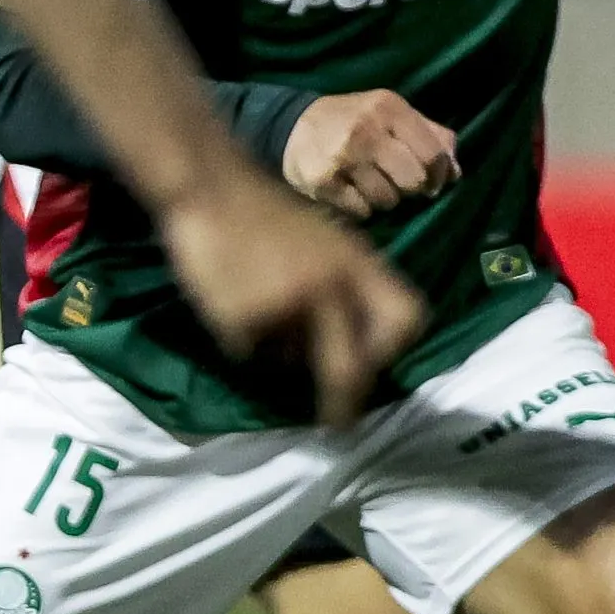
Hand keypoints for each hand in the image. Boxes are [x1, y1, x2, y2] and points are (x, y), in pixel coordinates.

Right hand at [157, 180, 426, 424]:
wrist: (209, 188)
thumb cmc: (268, 214)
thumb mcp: (328, 239)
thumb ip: (349, 283)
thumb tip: (362, 341)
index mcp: (358, 264)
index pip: (405, 319)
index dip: (392, 349)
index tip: (376, 365)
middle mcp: (328, 289)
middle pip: (350, 369)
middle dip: (344, 405)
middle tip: (339, 425)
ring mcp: (284, 308)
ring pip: (290, 361)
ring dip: (279, 351)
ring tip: (258, 304)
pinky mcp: (242, 321)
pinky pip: (249, 352)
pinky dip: (242, 340)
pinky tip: (231, 301)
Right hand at [283, 89, 462, 217]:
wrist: (291, 126)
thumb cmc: (352, 121)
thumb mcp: (391, 114)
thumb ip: (429, 134)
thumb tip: (456, 171)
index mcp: (389, 108)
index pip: (433, 154)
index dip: (439, 175)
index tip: (433, 181)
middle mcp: (366, 131)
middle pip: (413, 181)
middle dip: (411, 188)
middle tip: (398, 183)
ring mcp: (343, 158)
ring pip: (388, 200)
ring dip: (383, 198)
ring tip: (369, 183)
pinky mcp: (323, 182)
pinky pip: (362, 211)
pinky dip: (361, 207)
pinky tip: (350, 191)